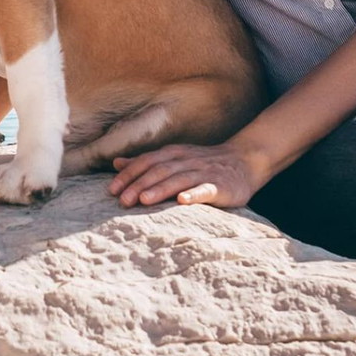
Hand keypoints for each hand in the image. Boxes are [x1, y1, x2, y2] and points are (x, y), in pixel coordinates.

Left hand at [109, 141, 268, 209]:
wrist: (244, 161)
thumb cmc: (203, 163)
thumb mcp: (174, 158)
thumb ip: (145, 162)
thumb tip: (117, 163)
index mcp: (173, 154)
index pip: (146, 162)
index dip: (129, 175)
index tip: (112, 190)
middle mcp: (186, 161)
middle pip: (159, 171)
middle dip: (139, 185)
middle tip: (123, 201)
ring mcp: (203, 172)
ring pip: (178, 179)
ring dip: (160, 189)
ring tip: (144, 200)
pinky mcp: (220, 186)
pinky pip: (205, 189)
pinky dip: (194, 194)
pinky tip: (183, 201)